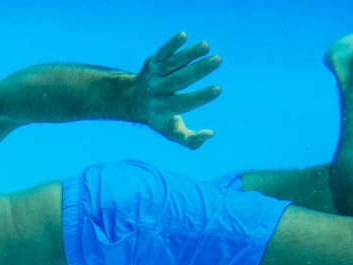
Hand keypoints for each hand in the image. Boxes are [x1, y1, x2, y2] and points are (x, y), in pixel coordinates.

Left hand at [132, 32, 222, 148]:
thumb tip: (211, 134)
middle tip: (218, 60)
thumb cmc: (162, 117)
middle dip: (198, 70)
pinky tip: (183, 35)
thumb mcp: (173, 133)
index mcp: (161, 110)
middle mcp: (156, 92)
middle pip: (178, 80)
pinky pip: (163, 52)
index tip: (218, 88)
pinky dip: (171, 44)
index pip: (182, 103)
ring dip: (189, 54)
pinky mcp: (153, 62)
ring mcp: (154, 75)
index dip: (200, 96)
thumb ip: (191, 140)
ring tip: (206, 46)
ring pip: (172, 64)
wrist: (134, 100)